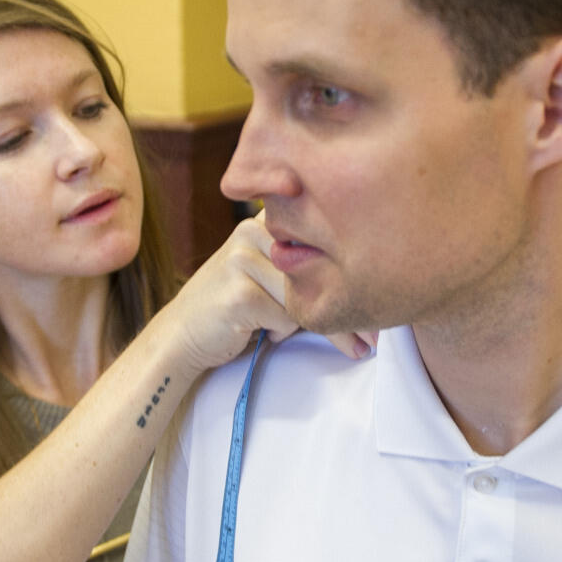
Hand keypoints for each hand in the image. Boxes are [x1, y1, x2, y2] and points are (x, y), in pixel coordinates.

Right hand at [159, 218, 372, 374]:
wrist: (182, 336)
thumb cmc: (236, 309)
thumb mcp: (271, 277)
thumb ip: (305, 266)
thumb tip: (371, 286)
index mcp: (267, 220)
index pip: (322, 241)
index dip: (352, 274)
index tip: (380, 308)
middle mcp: (253, 229)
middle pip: (319, 270)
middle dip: (348, 308)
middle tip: (372, 341)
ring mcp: (242, 257)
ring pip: (305, 297)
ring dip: (317, 327)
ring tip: (305, 338)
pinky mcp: (238, 290)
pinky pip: (285, 318)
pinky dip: (279, 332)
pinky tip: (260, 333)